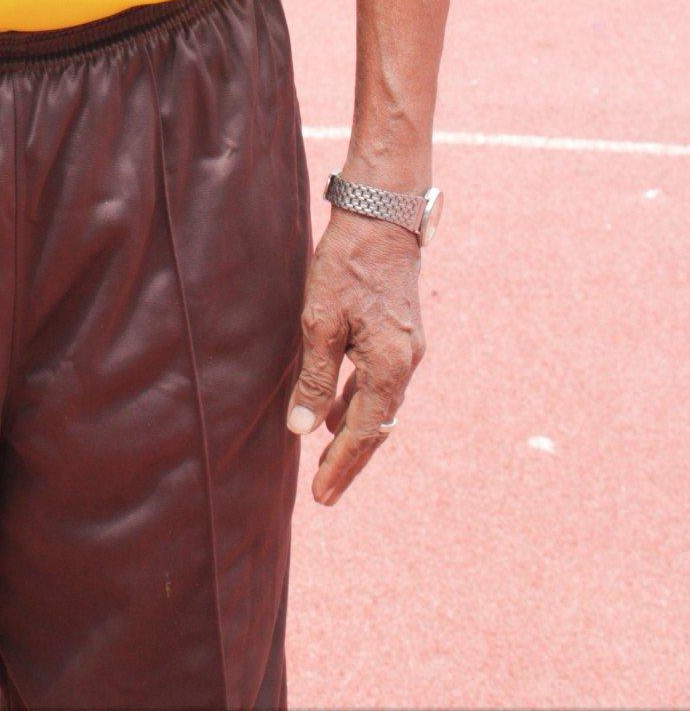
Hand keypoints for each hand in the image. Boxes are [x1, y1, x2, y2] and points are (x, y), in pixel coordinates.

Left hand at [286, 208, 425, 506]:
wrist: (382, 215)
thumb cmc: (348, 263)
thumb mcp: (321, 320)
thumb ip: (316, 378)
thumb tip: (303, 429)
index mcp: (390, 365)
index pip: (366, 431)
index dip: (342, 464)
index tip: (323, 495)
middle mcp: (406, 363)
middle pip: (379, 426)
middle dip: (350, 459)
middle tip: (326, 492)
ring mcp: (406, 348)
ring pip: (380, 404)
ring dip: (355, 432)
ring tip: (328, 460)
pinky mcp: (399, 333)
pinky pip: (380, 382)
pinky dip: (359, 402)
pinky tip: (339, 410)